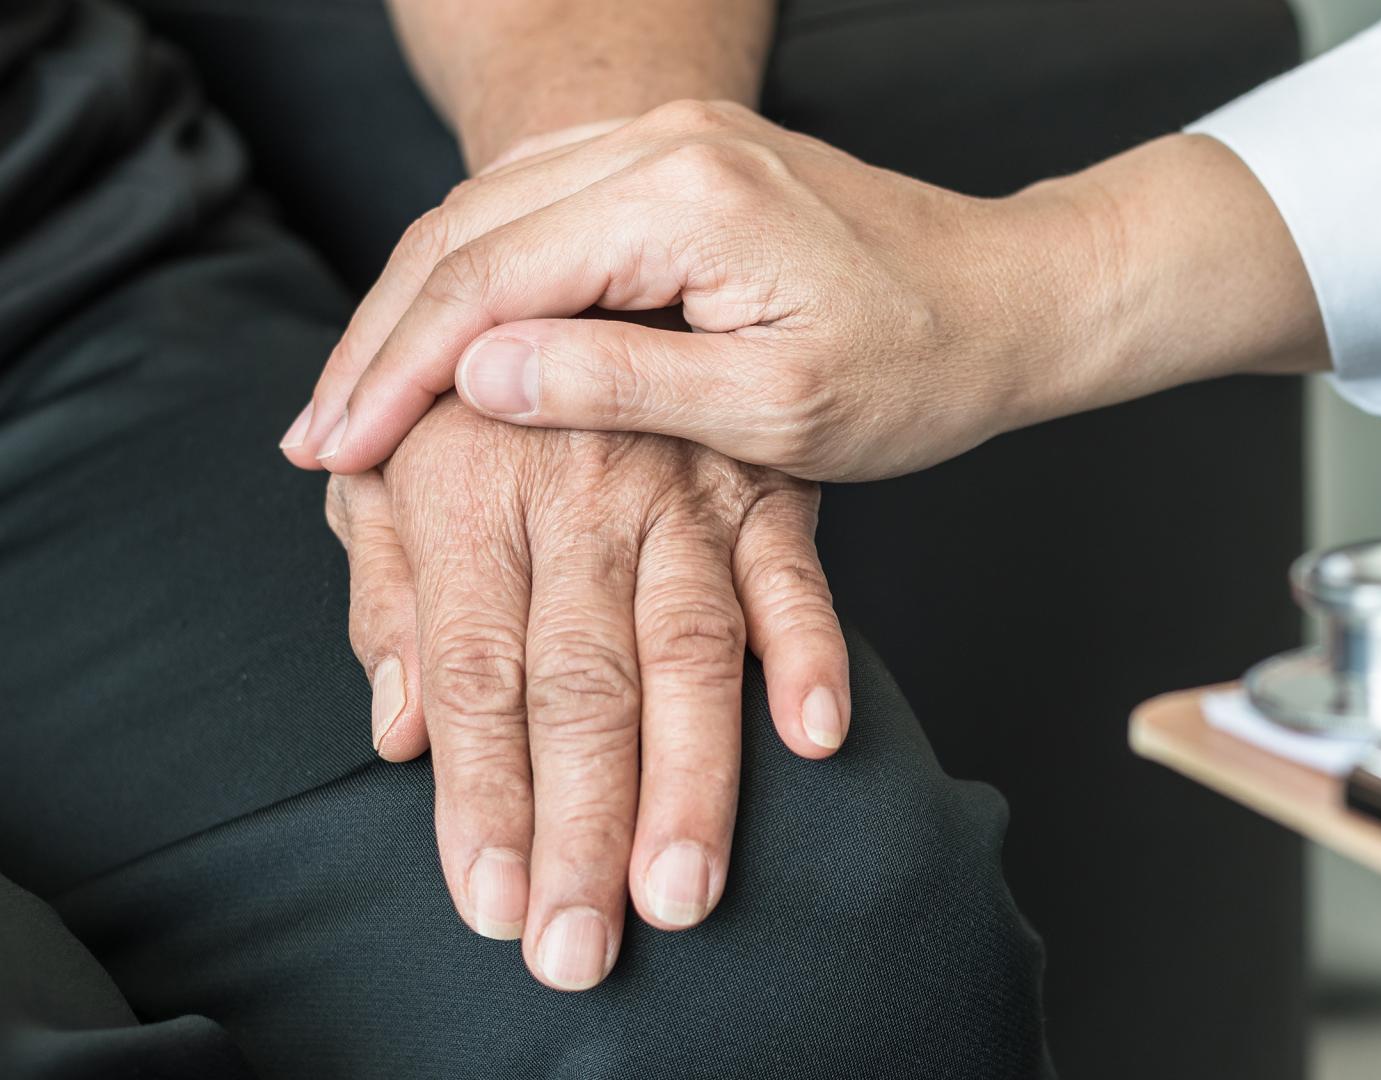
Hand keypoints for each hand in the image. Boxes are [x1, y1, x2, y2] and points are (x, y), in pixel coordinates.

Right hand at [278, 101, 1325, 482]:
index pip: (487, 277)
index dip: (397, 372)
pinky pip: (539, 205)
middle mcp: (663, 144)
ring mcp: (670, 141)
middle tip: (316, 443)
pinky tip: (440, 336)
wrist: (1009, 302)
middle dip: (380, 339)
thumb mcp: (775, 408)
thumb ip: (617, 386)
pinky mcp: (680, 161)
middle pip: (466, 231)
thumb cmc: (918, 372)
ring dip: (413, 304)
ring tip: (354, 401)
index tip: (332, 454)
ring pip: (490, 211)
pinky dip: (474, 274)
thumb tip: (470, 374)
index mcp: (683, 199)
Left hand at [324, 399, 848, 990]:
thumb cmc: (479, 390)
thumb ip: (388, 590)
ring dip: (690, 780)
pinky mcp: (764, 483)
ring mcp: (680, 485)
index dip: (482, 797)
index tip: (493, 903)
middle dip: (578, 826)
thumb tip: (393, 729)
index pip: (473, 674)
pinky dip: (810, 651)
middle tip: (580, 945)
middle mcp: (575, 487)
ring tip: (683, 890)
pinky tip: (816, 738)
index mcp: (467, 483)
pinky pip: (792, 575)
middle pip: (577, 684)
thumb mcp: (397, 469)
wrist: (594, 257)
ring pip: (686, 651)